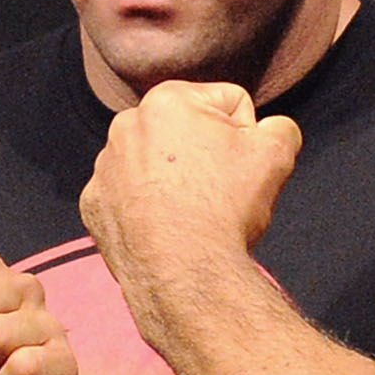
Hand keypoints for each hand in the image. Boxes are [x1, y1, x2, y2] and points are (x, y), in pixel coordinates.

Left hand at [79, 78, 302, 284]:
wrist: (184, 274)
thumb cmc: (226, 207)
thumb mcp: (276, 154)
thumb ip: (280, 127)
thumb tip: (272, 129)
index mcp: (167, 100)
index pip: (229, 104)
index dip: (247, 137)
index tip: (240, 168)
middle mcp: (125, 126)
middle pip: (187, 133)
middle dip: (205, 155)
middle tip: (218, 192)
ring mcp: (104, 168)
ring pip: (155, 164)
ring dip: (174, 181)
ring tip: (190, 213)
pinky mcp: (94, 205)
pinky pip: (128, 197)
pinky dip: (146, 208)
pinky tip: (163, 228)